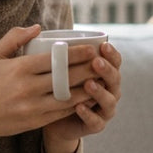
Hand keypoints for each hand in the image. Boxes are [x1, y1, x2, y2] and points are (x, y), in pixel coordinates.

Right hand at [0, 23, 120, 152]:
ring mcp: (33, 106)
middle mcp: (28, 88)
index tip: (91, 48)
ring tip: (101, 80)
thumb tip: (37, 27)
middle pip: (66, 77)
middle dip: (88, 69)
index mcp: (20, 69)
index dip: (77, 54)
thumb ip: (14, 38)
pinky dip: (77, 104)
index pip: (55, 59)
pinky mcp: (36, 121)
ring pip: (68, 96)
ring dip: (87, 88)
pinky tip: (88, 97)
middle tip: (103, 62)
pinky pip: (62, 112)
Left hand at [40, 38, 122, 152]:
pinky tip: (79, 107)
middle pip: (114, 78)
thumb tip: (37, 27)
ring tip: (89, 84)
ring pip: (109, 100)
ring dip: (100, 92)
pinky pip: (96, 122)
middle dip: (107, 70)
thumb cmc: (52, 86)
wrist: (51, 118)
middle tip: (95, 62)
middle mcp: (107, 89)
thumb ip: (48, 48)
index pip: (113, 60)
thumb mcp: (51, 66)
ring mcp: (103, 109)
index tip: (103, 45)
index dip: (111, 53)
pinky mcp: (94, 125)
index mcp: (101, 72)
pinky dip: (89, 114)